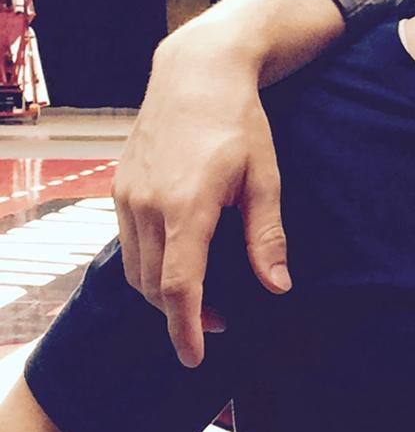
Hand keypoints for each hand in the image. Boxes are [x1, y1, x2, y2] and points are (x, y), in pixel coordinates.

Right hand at [114, 30, 289, 367]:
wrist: (195, 73)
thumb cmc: (239, 123)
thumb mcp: (265, 178)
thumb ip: (267, 236)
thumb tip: (278, 288)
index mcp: (185, 206)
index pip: (178, 285)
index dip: (185, 328)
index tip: (194, 358)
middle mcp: (146, 205)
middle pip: (152, 286)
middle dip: (181, 315)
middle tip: (220, 323)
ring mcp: (127, 196)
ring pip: (135, 269)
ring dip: (163, 294)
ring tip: (202, 299)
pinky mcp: (119, 188)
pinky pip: (128, 244)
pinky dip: (150, 266)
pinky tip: (180, 262)